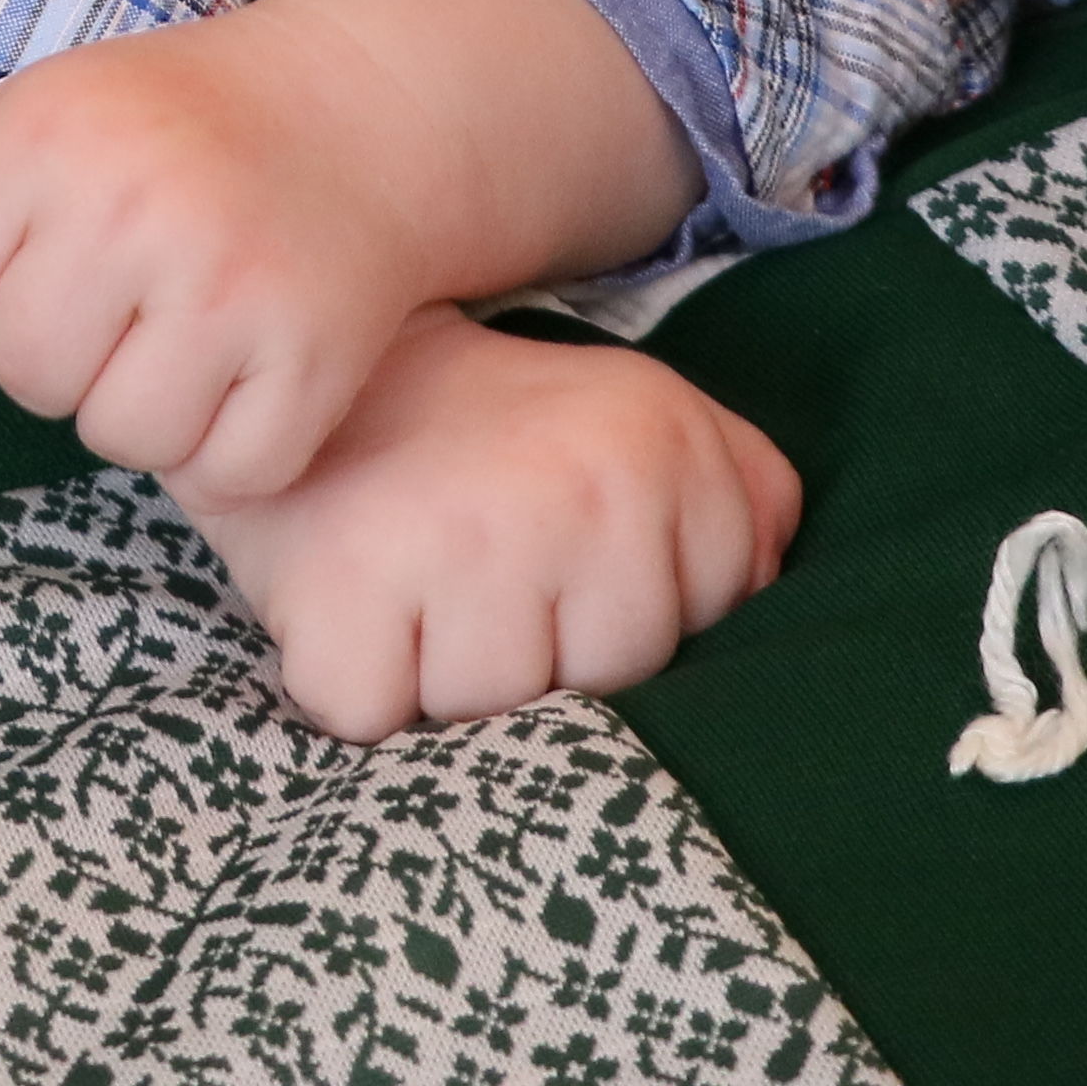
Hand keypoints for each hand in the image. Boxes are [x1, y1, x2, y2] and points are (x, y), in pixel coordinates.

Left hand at [0, 0, 699, 504]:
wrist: (354, 109)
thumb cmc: (166, 137)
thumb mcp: (33, 147)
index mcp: (48, 130)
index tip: (53, 250)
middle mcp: (134, 200)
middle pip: (29, 374)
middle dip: (66, 357)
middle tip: (131, 297)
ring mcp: (230, 280)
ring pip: (121, 439)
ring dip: (146, 413)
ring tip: (186, 337)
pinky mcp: (314, 353)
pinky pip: (225, 476)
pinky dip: (233, 450)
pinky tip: (251, 371)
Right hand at [172, 306, 799, 739]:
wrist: (314, 365)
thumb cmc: (490, 423)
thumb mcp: (640, 417)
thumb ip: (741, 492)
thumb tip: (771, 584)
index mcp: (658, 447)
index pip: (698, 632)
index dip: (622, 616)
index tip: (560, 555)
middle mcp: (577, 491)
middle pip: (604, 690)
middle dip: (541, 660)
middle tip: (479, 576)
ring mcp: (463, 544)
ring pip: (497, 719)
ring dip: (446, 682)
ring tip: (419, 593)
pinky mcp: (348, 591)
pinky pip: (375, 720)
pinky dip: (354, 692)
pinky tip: (354, 613)